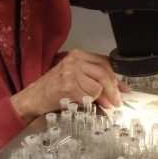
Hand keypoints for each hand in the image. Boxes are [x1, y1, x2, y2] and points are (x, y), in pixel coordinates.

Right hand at [10, 49, 128, 123]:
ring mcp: (71, 72)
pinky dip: (86, 103)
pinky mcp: (68, 86)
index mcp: (78, 55)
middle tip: (115, 103)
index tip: (123, 91)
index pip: (105, 63)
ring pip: (97, 87)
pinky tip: (77, 102)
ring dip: (97, 99)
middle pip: (104, 74)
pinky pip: (88, 97)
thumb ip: (96, 80)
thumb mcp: (76, 77)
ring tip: (88, 102)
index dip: (116, 79)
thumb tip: (120, 91)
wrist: (34, 97)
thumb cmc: (54, 87)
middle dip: (113, 91)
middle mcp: (74, 61)